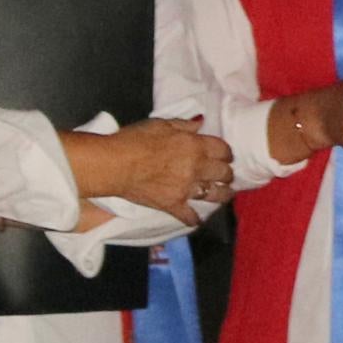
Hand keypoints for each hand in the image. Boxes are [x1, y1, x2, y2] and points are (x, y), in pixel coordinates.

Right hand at [61, 117, 235, 217]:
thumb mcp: (161, 123)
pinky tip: (196, 219)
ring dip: (223, 195)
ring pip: (215, 195)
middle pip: (224, 173)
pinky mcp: (173, 205)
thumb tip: (201, 123)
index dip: (226, 153)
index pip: (223, 150)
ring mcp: (186, 188)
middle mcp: (196, 167)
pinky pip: (190, 216)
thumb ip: (184, 124)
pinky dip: (194, 219)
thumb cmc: (135, 139)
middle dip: (227, 174)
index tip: (226, 156)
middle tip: (226, 175)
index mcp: (195, 145)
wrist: (115, 164)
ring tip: (225, 195)